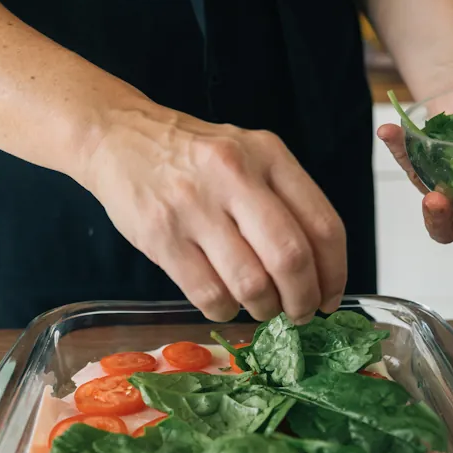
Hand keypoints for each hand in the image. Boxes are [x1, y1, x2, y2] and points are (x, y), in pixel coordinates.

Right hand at [77, 102, 346, 322]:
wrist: (119, 138)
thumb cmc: (193, 156)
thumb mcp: (249, 155)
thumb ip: (285, 200)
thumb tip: (318, 272)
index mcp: (268, 155)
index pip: (322, 225)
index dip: (334, 273)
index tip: (330, 297)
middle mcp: (234, 176)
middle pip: (290, 258)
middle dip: (302, 299)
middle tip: (300, 313)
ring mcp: (194, 206)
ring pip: (251, 283)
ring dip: (263, 309)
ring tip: (260, 307)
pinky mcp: (161, 236)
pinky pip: (208, 294)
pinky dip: (225, 310)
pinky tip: (225, 303)